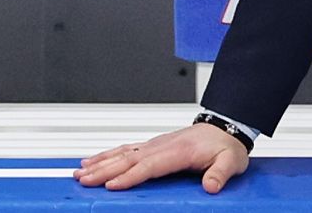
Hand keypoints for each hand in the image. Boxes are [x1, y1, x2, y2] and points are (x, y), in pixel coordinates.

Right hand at [74, 124, 249, 192]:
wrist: (225, 127)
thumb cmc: (225, 146)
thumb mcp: (231, 161)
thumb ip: (220, 173)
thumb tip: (211, 185)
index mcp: (179, 151)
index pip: (150, 165)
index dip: (130, 176)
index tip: (111, 185)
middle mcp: (163, 145)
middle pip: (129, 159)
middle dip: (104, 170)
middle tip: (83, 179)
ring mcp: (156, 144)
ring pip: (123, 153)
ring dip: (100, 162)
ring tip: (80, 171)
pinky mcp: (152, 146)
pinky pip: (126, 149)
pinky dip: (107, 154)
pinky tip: (93, 160)